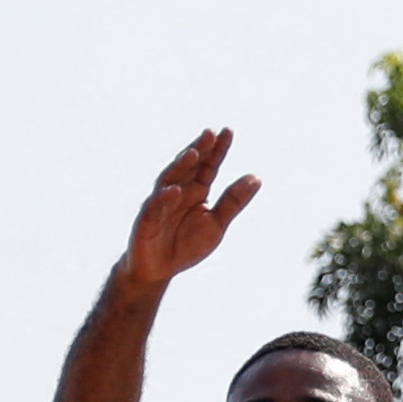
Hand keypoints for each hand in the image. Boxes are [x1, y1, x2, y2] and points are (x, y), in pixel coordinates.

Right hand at [107, 126, 260, 304]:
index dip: (217, 150)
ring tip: (193, 153)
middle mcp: (178, 191)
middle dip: (199, 149)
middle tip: (210, 133)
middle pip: (189, 166)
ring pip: (170, 180)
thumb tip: (256, 178)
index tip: (228, 131)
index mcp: (197, 190)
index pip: (209, 166)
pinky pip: (155, 207)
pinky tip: (175, 191)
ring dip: (180, 167)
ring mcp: (160, 203)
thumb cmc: (186, 245)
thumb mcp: (216, 224)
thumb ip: (233, 201)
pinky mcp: (146, 220)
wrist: (159, 270)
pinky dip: (164, 198)